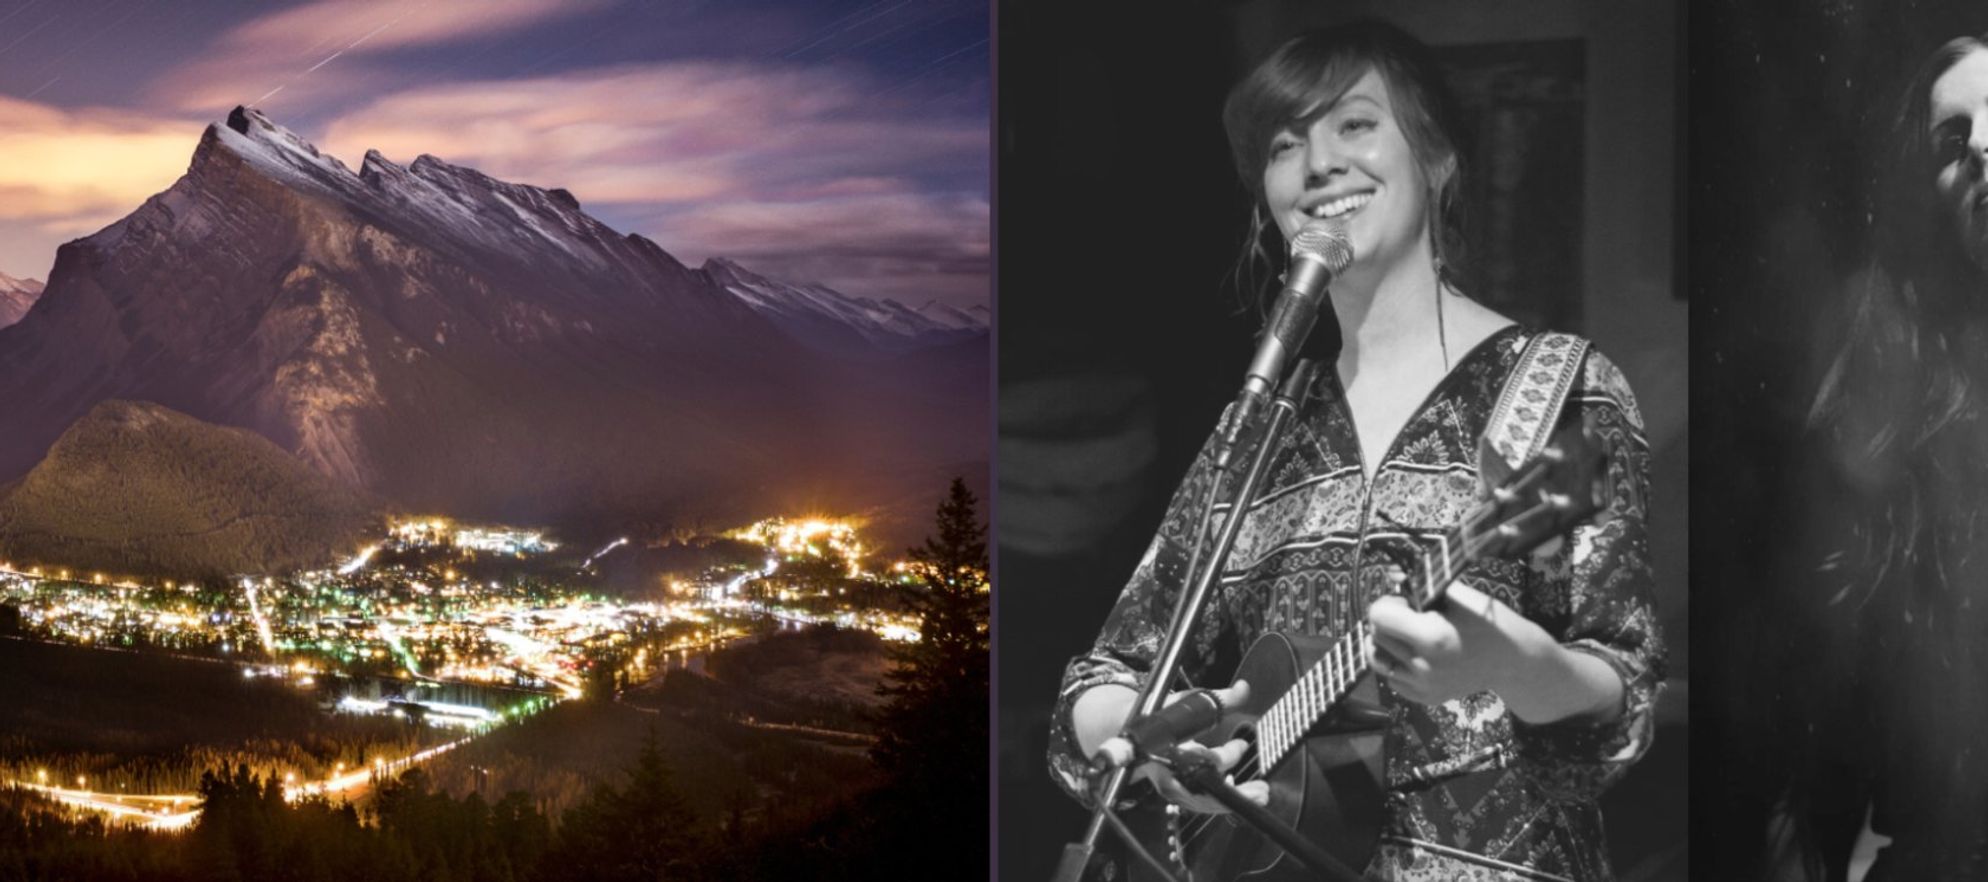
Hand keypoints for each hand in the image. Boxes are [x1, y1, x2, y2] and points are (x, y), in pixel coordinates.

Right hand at [1130, 682, 1266, 814]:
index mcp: (1168, 749)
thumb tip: (1244, 688)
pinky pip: (1201, 802)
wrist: (1137, 733)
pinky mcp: (1178, 794)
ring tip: (1260, 793)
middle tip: (1260, 791)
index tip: (1243, 744)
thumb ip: (1221, 699)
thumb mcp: (1190, 702)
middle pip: (1203, 792)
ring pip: (1204, 802)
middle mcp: (1168, 774)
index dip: (1227, 755)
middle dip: (1234, 794)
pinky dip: (1220, 800)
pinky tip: (1239, 790)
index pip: (1202, 759)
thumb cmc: (1162, 716)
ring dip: (1233, 800)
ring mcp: (1173, 788)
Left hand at [1367, 580, 1544, 706]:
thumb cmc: (1489, 622)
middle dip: (1386, 621)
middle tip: (1408, 615)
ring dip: (1385, 644)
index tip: (1404, 600)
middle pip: (1375, 636)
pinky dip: (1397, 665)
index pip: (1378, 616)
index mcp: (1431, 636)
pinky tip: (1417, 655)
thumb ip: (1421, 588)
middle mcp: (1423, 665)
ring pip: (1378, 660)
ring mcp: (1424, 686)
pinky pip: (1392, 679)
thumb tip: (1391, 577)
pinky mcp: (1427, 698)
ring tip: (1407, 635)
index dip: (1387, 602)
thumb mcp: (1458, 596)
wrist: (1516, 661)